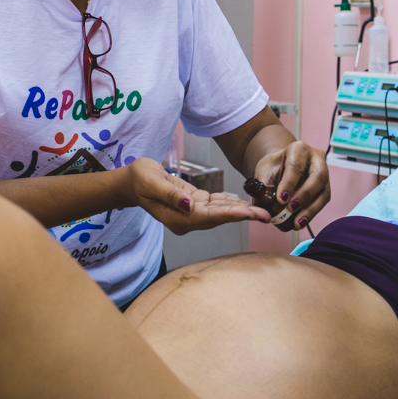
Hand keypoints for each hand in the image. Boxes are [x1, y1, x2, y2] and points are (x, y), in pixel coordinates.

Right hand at [124, 158, 270, 234]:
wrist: (131, 182)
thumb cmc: (139, 179)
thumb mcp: (151, 182)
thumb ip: (171, 194)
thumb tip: (190, 205)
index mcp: (178, 218)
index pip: (209, 217)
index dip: (231, 215)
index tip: (250, 214)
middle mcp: (187, 219)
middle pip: (220, 218)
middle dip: (244, 216)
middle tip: (267, 214)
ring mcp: (191, 213)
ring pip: (221, 212)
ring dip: (241, 211)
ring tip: (263, 210)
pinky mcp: (194, 204)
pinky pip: (216, 204)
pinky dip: (231, 203)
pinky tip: (245, 202)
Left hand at [252, 141, 330, 229]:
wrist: (281, 166)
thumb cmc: (275, 167)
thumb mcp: (264, 170)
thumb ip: (262, 186)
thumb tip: (259, 206)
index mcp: (299, 149)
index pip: (296, 165)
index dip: (289, 183)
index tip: (280, 199)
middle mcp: (316, 159)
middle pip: (317, 176)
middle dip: (304, 195)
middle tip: (290, 209)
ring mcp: (324, 173)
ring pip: (323, 191)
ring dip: (310, 209)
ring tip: (296, 223)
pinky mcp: (325, 187)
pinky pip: (323, 201)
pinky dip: (311, 213)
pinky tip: (300, 223)